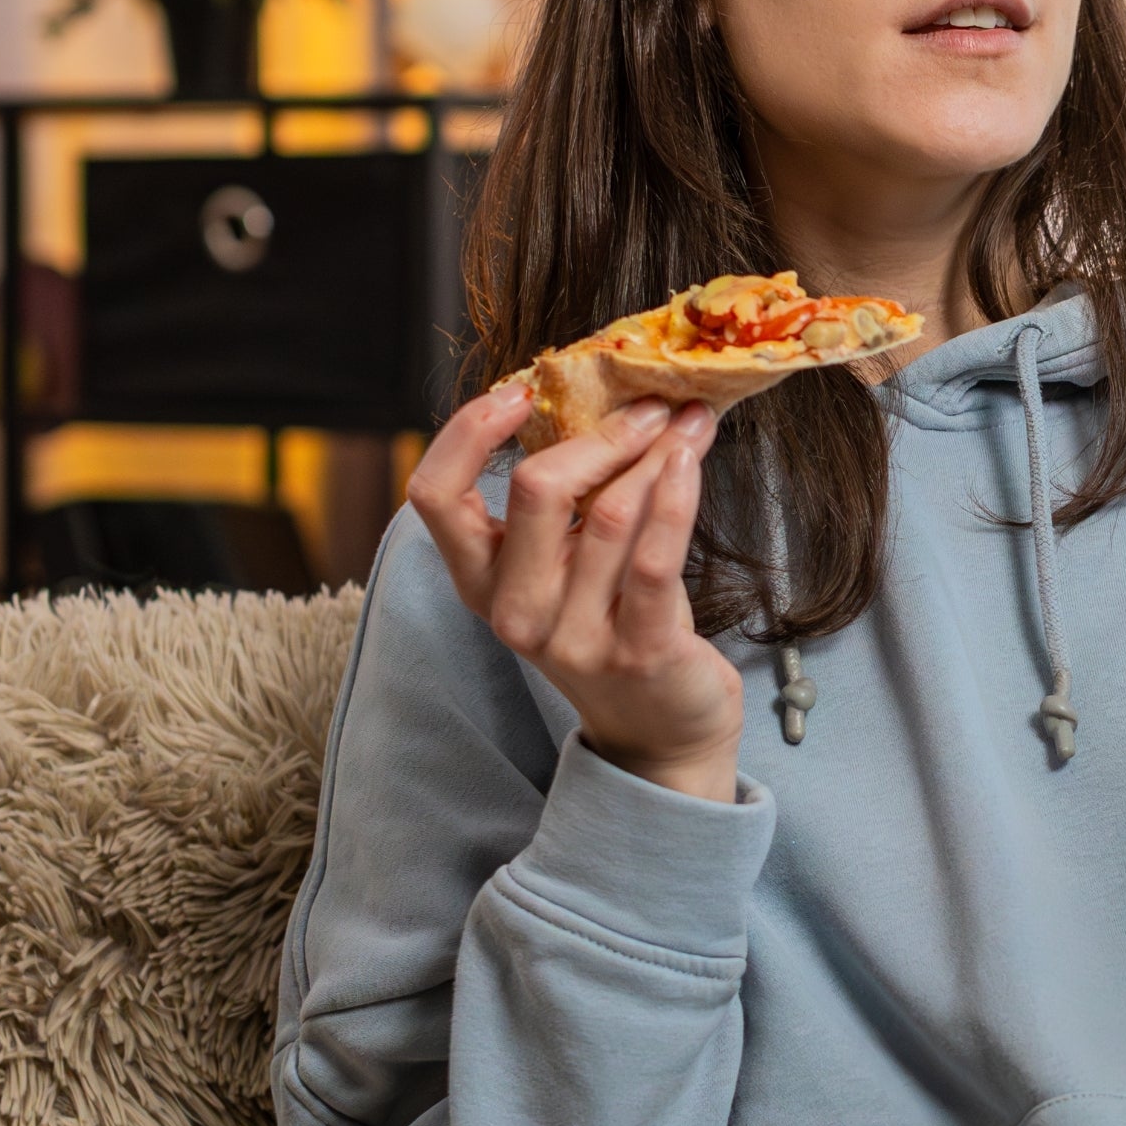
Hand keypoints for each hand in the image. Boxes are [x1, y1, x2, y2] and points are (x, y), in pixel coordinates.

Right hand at [405, 387, 743, 801]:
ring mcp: (575, 638)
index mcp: (482, 583)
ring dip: (658, 455)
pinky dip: (677, 494)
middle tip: (647, 407)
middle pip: (535, 490)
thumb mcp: (567, 569)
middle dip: (600, 433)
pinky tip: (691, 461)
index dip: (466, 432)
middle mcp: (517, 613)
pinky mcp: (639, 652)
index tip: (519, 391)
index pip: (434, 496)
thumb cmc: (616, 629)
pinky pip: (655, 556)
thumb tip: (605, 401)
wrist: (661, 733)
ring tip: (688, 424)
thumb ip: (568, 503)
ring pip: (610, 512)